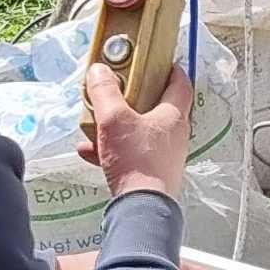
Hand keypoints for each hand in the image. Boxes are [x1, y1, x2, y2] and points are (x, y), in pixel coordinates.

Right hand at [81, 54, 192, 205]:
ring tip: (96, 124)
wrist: (141, 208)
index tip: (160, 62)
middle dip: (136, 99)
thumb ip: (105, 92)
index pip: (181, 84)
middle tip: (120, 90)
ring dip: (118, 127)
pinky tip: (88, 151)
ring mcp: (165, 156)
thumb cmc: (136, 159)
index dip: (172, 70)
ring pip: (140, 133)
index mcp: (173, 116)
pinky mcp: (152, 174)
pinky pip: (130, 155)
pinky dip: (111, 151)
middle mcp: (174, 135)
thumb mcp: (113, 119)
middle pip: (158, 108)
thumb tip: (99, 70)